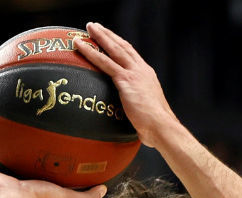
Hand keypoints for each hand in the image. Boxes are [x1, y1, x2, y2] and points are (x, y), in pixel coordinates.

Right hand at [0, 148, 104, 197]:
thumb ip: (87, 197)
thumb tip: (105, 190)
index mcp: (35, 196)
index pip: (42, 187)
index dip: (47, 180)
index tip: (52, 166)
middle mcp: (17, 190)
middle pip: (20, 175)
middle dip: (22, 167)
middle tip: (26, 151)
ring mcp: (1, 185)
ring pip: (1, 169)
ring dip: (0, 158)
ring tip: (2, 143)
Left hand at [77, 22, 179, 147]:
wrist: (162, 127)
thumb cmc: (156, 126)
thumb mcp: (147, 111)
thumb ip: (137, 106)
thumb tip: (131, 115)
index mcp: (148, 76)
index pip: (132, 55)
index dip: (120, 45)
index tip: (111, 38)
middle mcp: (142, 71)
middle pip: (123, 47)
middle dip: (108, 35)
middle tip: (95, 27)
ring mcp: (134, 74)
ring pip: (114, 49)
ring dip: (99, 36)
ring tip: (88, 28)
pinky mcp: (126, 80)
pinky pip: (104, 62)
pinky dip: (91, 52)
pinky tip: (79, 46)